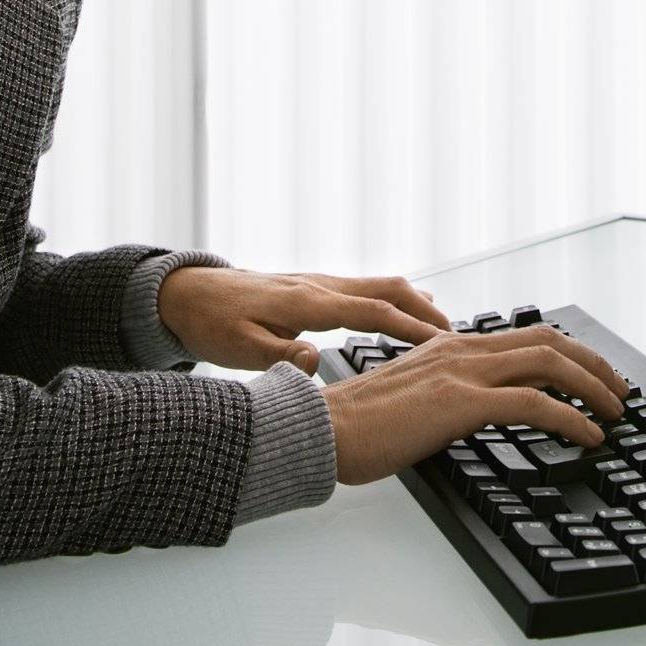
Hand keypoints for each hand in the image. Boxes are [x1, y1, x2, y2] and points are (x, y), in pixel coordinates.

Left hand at [156, 266, 450, 373]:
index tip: (442, 342)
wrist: (189, 292)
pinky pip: (364, 288)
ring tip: (440, 324)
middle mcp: (320, 285)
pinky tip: (399, 311)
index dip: (411, 327)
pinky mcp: (313, 287)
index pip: (373, 312)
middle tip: (456, 334)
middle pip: (387, 289)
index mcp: (308, 302)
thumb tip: (315, 362)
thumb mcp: (238, 348)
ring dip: (413, 301)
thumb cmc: (212, 322)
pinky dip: (392, 298)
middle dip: (425, 310)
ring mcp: (318, 282)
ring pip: (379, 284)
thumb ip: (279, 355)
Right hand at [321, 324, 629, 484]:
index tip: (594, 375)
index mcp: (452, 344)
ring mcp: (464, 372)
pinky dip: (571, 418)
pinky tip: (589, 437)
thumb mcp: (414, 394)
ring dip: (593, 387)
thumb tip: (476, 406)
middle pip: (550, 342)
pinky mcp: (461, 403)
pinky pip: (534, 404)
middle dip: (594, 365)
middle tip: (619, 392)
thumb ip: (447, 390)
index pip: (528, 336)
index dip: (570, 352)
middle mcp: (464, 348)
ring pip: (550, 364)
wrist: (323, 430)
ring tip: (615, 414)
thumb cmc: (359, 423)